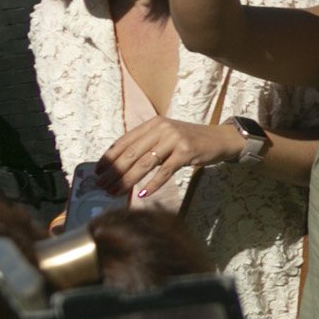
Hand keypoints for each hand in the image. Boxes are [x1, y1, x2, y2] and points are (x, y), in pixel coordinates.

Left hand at [101, 117, 241, 200]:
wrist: (221, 139)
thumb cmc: (191, 140)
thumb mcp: (167, 137)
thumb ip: (147, 145)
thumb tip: (121, 165)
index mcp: (153, 123)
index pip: (124, 141)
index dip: (109, 157)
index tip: (97, 172)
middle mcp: (162, 129)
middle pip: (131, 154)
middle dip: (114, 172)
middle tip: (102, 186)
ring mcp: (174, 140)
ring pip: (144, 163)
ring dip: (127, 180)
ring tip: (115, 192)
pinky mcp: (186, 152)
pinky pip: (164, 171)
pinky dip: (152, 184)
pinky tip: (142, 194)